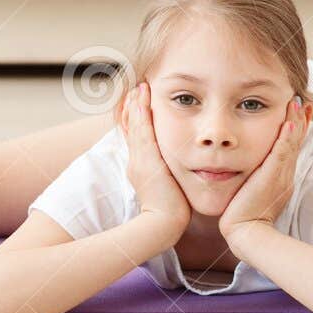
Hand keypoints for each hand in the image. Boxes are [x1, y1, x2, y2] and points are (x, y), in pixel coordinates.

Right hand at [122, 82, 190, 240]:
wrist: (164, 224)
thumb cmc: (173, 210)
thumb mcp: (169, 187)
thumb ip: (171, 175)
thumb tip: (179, 169)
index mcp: (142, 166)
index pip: (138, 136)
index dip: (137, 119)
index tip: (140, 102)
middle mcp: (137, 160)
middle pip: (132, 128)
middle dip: (134, 107)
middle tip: (137, 88)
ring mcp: (139, 160)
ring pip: (135, 126)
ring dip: (137, 105)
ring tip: (140, 87)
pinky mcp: (145, 160)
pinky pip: (141, 132)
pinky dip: (140, 115)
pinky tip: (142, 99)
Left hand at [220, 96, 312, 252]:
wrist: (247, 235)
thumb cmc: (245, 218)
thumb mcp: (255, 194)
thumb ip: (257, 180)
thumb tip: (253, 172)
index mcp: (282, 178)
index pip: (291, 149)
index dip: (297, 130)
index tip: (301, 113)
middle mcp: (285, 175)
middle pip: (295, 143)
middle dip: (300, 121)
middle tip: (303, 102)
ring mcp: (280, 177)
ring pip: (291, 145)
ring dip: (295, 122)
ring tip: (296, 104)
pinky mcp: (272, 178)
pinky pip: (281, 154)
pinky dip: (286, 138)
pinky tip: (288, 123)